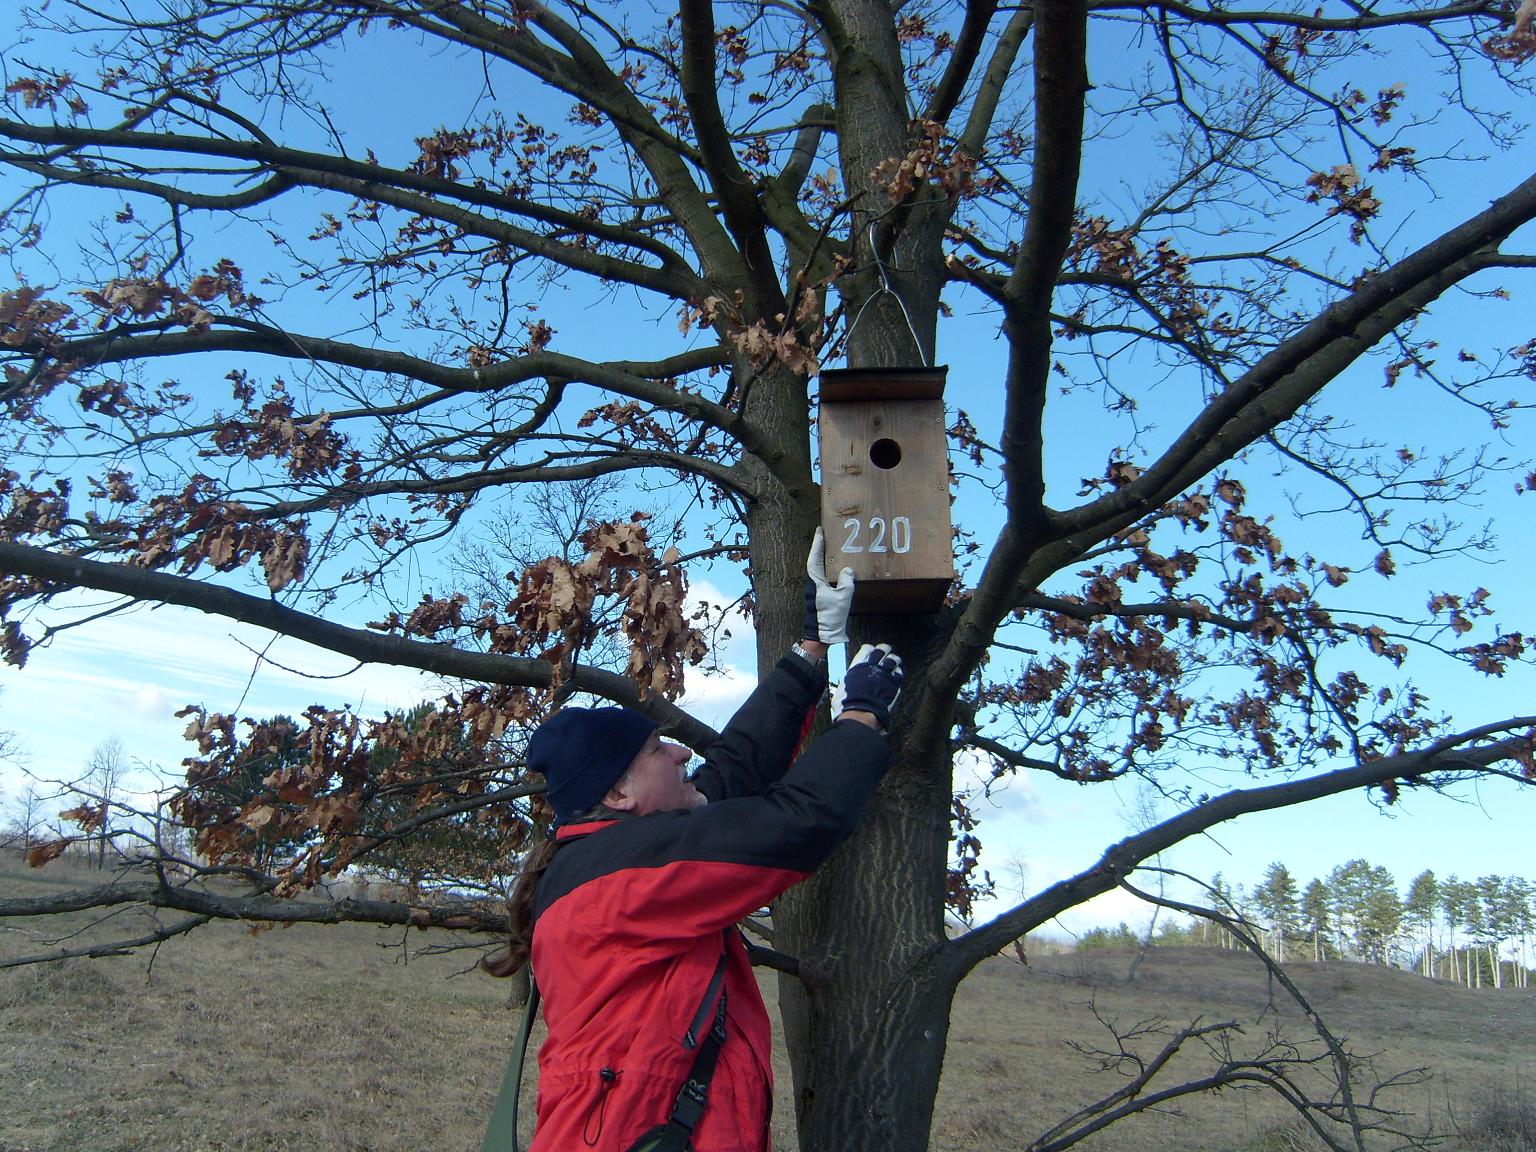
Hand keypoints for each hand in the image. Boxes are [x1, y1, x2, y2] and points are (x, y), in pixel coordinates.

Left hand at [803, 526, 854, 644]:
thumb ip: (846, 582)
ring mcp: (815, 590)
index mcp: (815, 581)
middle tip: (827, 535)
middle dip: (820, 548)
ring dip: (824, 558)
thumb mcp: (842, 597)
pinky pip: (824, 577)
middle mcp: (813, 583)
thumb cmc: (830, 616)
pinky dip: (829, 569)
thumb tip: (847, 570)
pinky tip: (837, 568)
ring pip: (819, 569)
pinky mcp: (820, 596)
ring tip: (833, 547)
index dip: (818, 544)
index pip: (815, 558)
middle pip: (815, 561)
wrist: (823, 635)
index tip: (820, 531)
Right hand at [838, 643, 903, 730]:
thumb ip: (847, 684)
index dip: (868, 649)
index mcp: (857, 668)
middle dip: (883, 649)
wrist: (861, 714)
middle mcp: (872, 669)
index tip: (870, 649)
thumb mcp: (841, 690)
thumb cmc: (847, 705)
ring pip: (893, 660)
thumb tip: (845, 688)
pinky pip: (900, 675)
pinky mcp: (894, 686)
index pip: (865, 651)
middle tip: (884, 650)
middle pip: (881, 651)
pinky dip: (899, 673)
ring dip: (894, 659)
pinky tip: (898, 674)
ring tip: (895, 659)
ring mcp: (885, 677)